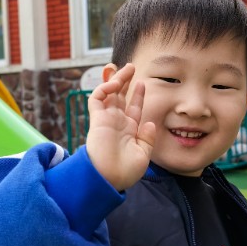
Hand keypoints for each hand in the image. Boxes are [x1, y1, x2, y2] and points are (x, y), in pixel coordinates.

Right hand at [86, 63, 154, 191]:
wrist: (108, 179)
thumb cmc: (125, 172)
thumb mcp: (143, 155)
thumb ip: (147, 138)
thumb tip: (149, 123)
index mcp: (128, 130)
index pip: (133, 108)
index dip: (138, 95)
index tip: (143, 83)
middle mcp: (116, 122)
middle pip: (119, 96)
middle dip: (124, 81)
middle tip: (130, 66)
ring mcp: (106, 119)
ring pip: (108, 93)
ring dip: (115, 79)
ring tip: (125, 67)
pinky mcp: (96, 119)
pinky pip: (97, 98)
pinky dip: (104, 88)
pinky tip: (114, 84)